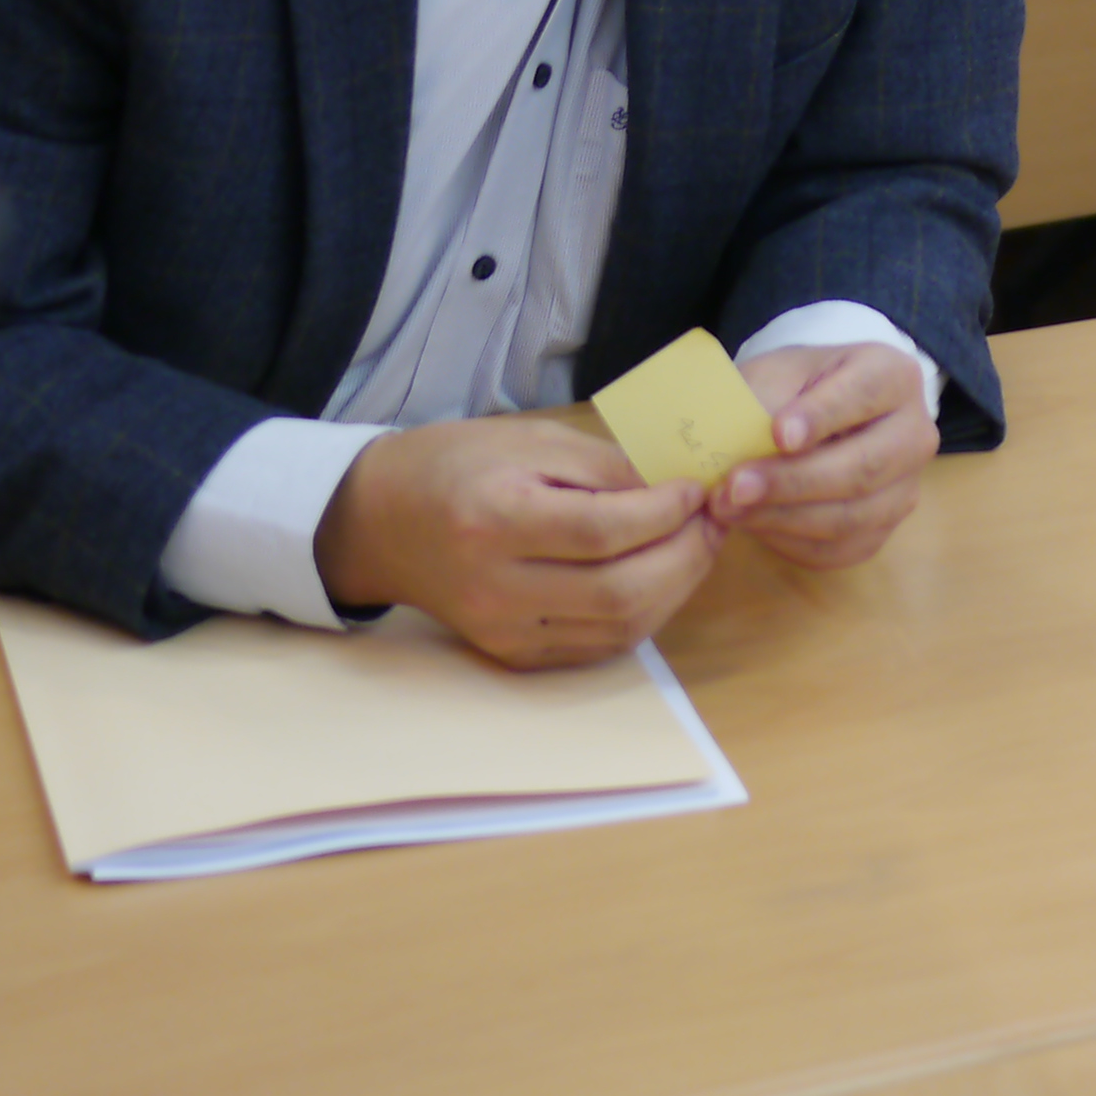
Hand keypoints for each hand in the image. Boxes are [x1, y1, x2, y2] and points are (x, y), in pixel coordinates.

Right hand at [316, 413, 718, 669]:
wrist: (382, 521)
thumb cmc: (458, 464)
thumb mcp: (530, 441)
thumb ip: (605, 467)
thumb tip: (676, 489)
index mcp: (496, 519)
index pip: (603, 530)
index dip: (665, 513)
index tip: (698, 490)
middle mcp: (497, 586)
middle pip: (619, 591)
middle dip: (685, 557)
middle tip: (713, 522)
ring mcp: (503, 630)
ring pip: (617, 628)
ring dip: (673, 590)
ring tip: (694, 547)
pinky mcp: (511, 655)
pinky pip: (596, 646)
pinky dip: (640, 615)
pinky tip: (656, 578)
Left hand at [714, 342, 934, 570]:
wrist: (811, 422)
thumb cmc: (793, 390)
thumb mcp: (775, 375)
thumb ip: (763, 402)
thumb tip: (734, 449)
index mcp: (892, 376)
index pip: (865, 394)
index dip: (823, 415)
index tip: (779, 433)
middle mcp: (913, 434)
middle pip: (864, 467)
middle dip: (793, 481)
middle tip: (735, 486)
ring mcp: (903, 489)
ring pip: (850, 517)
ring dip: (782, 517)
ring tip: (728, 508)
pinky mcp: (879, 531)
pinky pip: (837, 549)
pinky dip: (788, 540)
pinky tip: (751, 523)